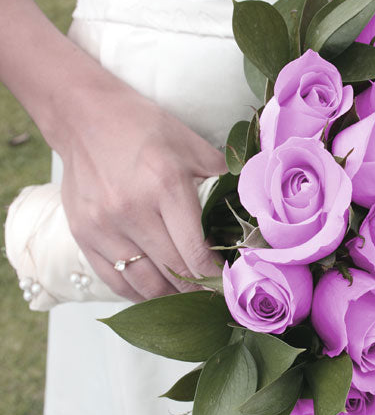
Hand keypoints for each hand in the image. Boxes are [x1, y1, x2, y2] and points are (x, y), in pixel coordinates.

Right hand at [58, 71, 225, 300]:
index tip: (228, 285)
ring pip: (144, 284)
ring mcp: (104, 227)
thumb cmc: (142, 128)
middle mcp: (132, 211)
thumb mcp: (190, 144)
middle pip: (173, 272)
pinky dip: (137, 294)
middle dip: (198, 290)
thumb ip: (222, 176)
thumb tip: (251, 204)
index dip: (215, 277)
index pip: (195, 252)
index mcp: (165, 187)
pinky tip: (155, 294)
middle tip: (214, 297)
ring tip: (187, 298)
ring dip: (170, 297)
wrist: (83, 116)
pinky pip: (114, 280)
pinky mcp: (83, 236)